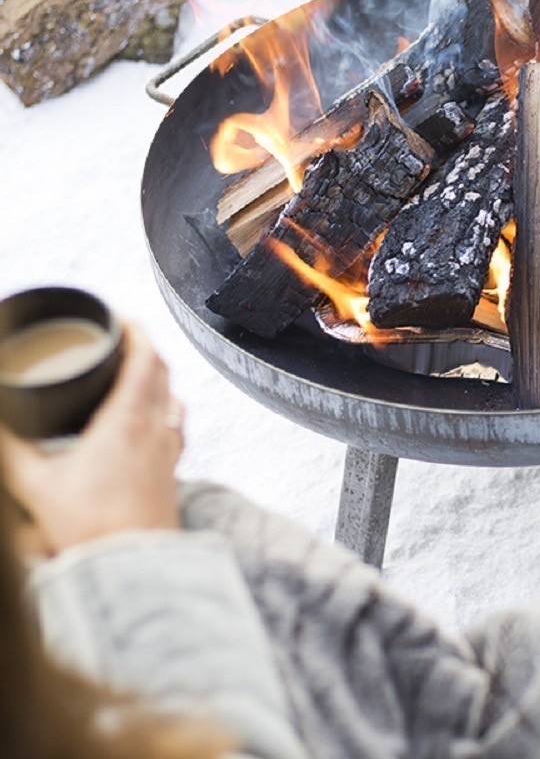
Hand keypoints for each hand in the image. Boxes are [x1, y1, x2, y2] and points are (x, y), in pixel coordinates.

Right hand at [0, 324, 184, 555]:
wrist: (134, 570)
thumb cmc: (91, 530)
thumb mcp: (35, 486)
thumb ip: (8, 449)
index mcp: (128, 420)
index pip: (145, 358)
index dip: (136, 331)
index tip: (121, 317)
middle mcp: (157, 429)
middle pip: (163, 372)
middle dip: (145, 348)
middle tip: (122, 339)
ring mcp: (169, 451)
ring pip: (173, 398)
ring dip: (158, 378)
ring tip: (136, 374)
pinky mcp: (171, 472)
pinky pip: (176, 427)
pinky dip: (165, 410)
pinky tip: (151, 421)